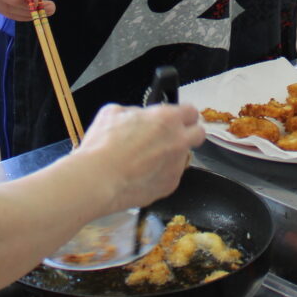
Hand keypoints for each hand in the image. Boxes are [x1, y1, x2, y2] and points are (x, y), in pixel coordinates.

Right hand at [72, 101, 204, 213]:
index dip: (183, 114)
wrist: (98, 179)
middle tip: (171, 137)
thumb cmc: (103, 145)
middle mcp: (178, 141)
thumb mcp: (113, 112)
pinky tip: (141, 175)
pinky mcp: (170, 186)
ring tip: (144, 161)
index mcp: (167, 118)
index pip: (191, 111)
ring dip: (170, 156)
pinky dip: (159, 175)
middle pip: (199, 134)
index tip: (176, 118)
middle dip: (189, 133)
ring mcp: (176, 165)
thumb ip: (135, 112)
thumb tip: (139, 117)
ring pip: (182, 158)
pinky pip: (170, 176)